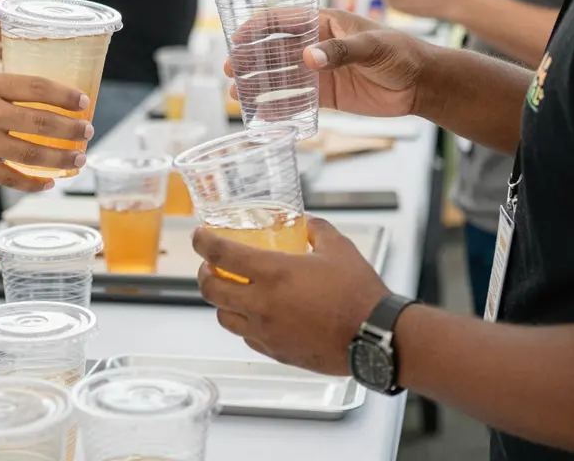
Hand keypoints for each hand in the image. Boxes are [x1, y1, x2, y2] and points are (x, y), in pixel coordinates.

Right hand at [0, 72, 94, 190]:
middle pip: (42, 122)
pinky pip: (9, 178)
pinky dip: (32, 182)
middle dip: (71, 129)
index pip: (38, 88)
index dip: (65, 95)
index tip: (83, 101)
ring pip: (32, 153)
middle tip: (87, 131)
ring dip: (61, 157)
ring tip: (79, 157)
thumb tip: (37, 93)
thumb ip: (0, 86)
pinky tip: (48, 183)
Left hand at [193, 218, 389, 375]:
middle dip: (204, 274)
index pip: (220, 254)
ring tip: (231, 289)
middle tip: (210, 265)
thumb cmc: (358, 292)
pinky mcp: (276, 352)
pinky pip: (246, 336)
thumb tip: (306, 222)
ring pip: (224, 316)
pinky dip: (243, 323)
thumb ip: (317, 230)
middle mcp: (261, 303)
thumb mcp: (338, 248)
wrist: (375, 338)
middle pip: (210, 289)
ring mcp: (266, 331)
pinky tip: (256, 314)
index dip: (202, 242)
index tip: (198, 236)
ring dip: (221, 300)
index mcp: (273, 272)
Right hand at [225, 8, 429, 118]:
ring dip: (258, 83)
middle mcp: (316, 45)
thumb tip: (307, 59)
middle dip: (250, 59)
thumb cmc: (401, 52)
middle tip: (230, 71)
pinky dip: (278, 106)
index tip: (236, 40)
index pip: (283, 20)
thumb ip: (341, 52)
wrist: (422, 83)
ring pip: (280, 76)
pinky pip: (296, 100)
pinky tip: (260, 113)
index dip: (256, 28)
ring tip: (237, 95)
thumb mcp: (373, 46)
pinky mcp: (326, 95)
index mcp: (324, 22)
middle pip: (274, 50)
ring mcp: (319, 71)